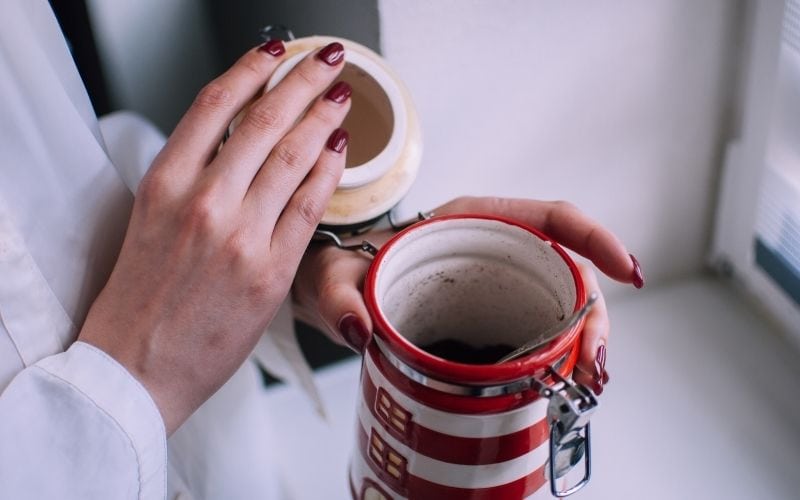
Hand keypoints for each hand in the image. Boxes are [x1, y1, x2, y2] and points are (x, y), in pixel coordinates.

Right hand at [79, 41, 352, 433]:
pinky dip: (328, 171)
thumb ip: (192, 177)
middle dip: (304, 82)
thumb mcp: (151, 219)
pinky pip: (309, 206)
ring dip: (322, 119)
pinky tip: (338, 150)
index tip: (276, 51)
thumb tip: (240, 141)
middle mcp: (202, 202)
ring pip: (292, 157)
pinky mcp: (271, 271)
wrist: (137, 365)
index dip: (252, 69)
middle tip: (329, 61)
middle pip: (263, 121)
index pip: (214, 105)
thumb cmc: (142, 296)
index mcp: (164, 183)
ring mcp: (239, 236)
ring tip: (340, 99)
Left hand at [293, 196, 644, 393]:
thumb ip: (338, 297)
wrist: (332, 287)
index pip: (548, 217)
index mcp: (469, 220)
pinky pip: (538, 324)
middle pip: (566, 268)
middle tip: (593, 365)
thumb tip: (361, 330)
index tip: (628, 271)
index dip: (595, 238)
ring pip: (559, 301)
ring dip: (583, 339)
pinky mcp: (492, 313)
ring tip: (585, 381)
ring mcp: (495, 281)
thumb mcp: (333, 277)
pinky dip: (559, 352)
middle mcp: (492, 247)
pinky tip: (563, 379)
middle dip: (593, 314)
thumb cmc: (340, 268)